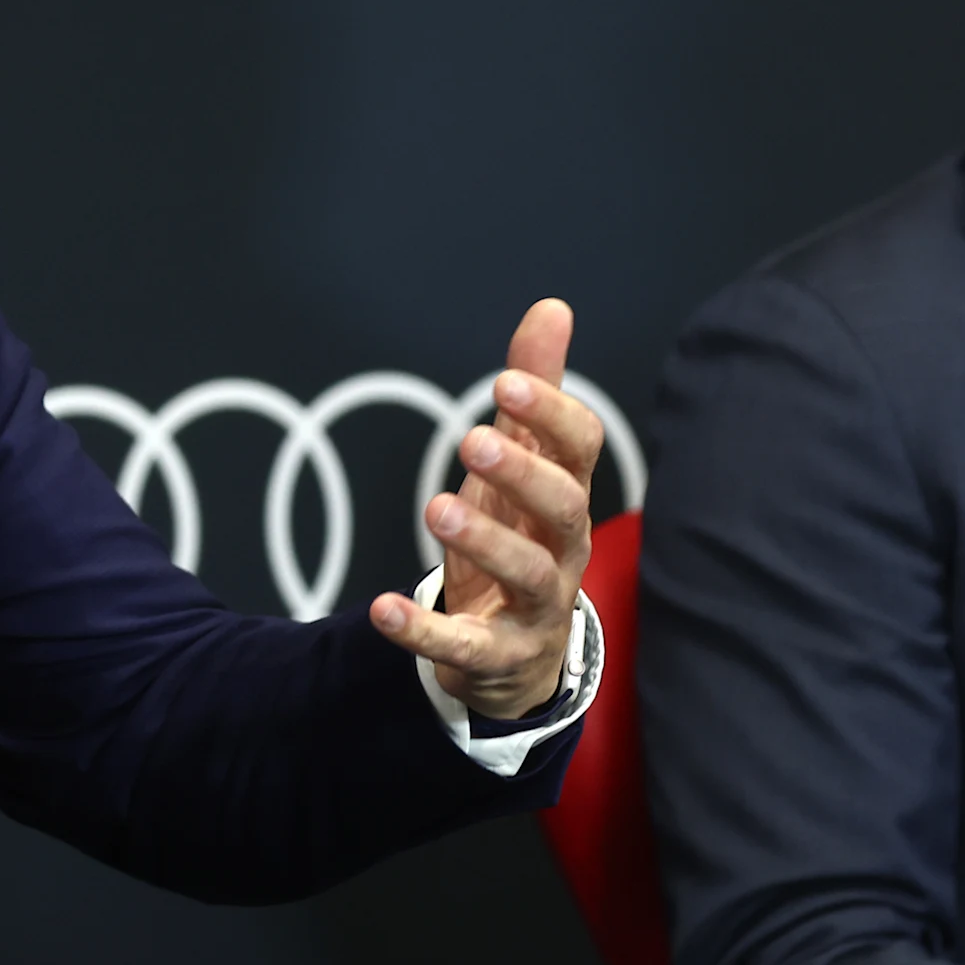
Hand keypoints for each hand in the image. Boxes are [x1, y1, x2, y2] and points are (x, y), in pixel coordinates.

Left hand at [370, 298, 603, 720]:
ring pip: (527, 574)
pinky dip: (423, 629)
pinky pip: (465, 645)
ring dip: (483, 540)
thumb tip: (551, 309)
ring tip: (435, 506)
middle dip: (523, 473)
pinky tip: (382, 607)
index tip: (506, 382)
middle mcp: (563, 549)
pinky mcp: (497, 656)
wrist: (518, 653)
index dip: (552, 414)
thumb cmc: (518, 537)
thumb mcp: (518, 463)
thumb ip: (533, 392)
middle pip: (564, 509)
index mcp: (567, 495)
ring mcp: (536, 606)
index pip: (582, 450)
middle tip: (471, 437)